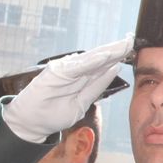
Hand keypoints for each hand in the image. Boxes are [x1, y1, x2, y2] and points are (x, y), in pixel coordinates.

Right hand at [2, 36, 131, 142]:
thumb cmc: (53, 113)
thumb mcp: (81, 103)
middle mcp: (74, 71)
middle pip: (99, 58)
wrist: (30, 122)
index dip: (118, 57)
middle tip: (130, 40)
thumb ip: (95, 88)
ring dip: (107, 52)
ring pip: (90, 59)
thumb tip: (113, 70)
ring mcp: (65, 70)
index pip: (103, 66)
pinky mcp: (55, 72)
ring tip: (122, 45)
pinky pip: (77, 66)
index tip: (132, 48)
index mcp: (81, 78)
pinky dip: (91, 61)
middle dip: (116, 50)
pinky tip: (105, 56)